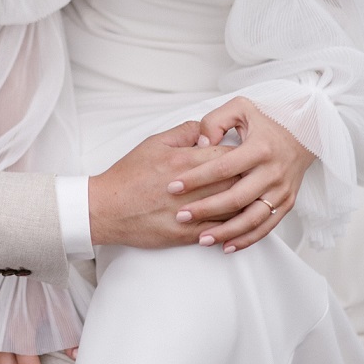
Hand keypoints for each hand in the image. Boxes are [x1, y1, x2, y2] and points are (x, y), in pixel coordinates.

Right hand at [88, 121, 237, 246]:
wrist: (108, 207)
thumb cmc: (129, 175)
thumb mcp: (154, 143)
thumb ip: (183, 132)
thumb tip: (205, 129)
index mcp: (184, 161)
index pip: (227, 155)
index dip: (240, 155)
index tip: (245, 155)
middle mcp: (191, 187)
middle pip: (235, 181)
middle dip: (249, 177)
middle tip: (256, 175)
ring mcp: (191, 213)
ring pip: (232, 208)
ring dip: (245, 202)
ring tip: (252, 196)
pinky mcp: (187, 234)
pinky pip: (220, 231)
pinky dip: (233, 226)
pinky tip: (238, 220)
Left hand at [168, 97, 314, 252]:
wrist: (307, 131)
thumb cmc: (269, 118)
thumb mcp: (240, 108)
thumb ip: (216, 121)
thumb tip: (200, 144)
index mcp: (259, 148)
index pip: (223, 167)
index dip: (196, 178)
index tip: (174, 186)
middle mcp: (272, 172)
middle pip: (236, 197)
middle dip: (206, 209)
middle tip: (181, 215)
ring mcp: (281, 190)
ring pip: (252, 218)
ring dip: (226, 232)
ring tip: (202, 239)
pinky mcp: (287, 202)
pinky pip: (267, 226)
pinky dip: (247, 239)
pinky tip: (227, 246)